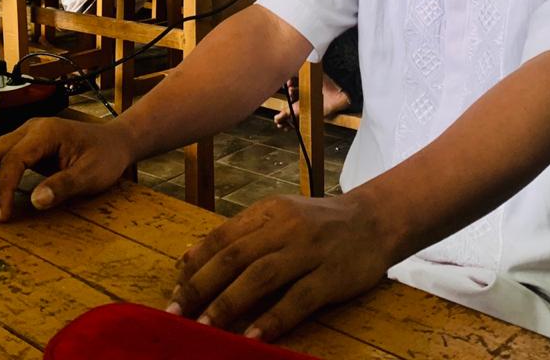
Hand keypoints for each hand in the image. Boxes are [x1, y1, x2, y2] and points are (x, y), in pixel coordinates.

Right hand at [0, 117, 136, 222]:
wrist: (115, 141)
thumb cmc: (106, 156)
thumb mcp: (92, 174)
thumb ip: (65, 185)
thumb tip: (36, 200)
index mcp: (46, 133)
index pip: (12, 159)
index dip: (2, 188)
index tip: (1, 216)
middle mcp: (30, 129)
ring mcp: (24, 134)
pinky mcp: (21, 144)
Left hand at [168, 193, 391, 340]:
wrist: (375, 220)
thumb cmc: (318, 224)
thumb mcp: (278, 216)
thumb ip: (238, 234)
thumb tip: (188, 257)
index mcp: (269, 211)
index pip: (223, 237)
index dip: (196, 265)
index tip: (174, 290)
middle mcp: (286, 227)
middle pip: (236, 256)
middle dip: (201, 286)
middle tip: (177, 312)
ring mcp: (310, 251)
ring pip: (261, 276)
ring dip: (229, 303)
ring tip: (204, 327)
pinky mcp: (332, 276)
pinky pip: (298, 299)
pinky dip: (273, 319)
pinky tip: (252, 337)